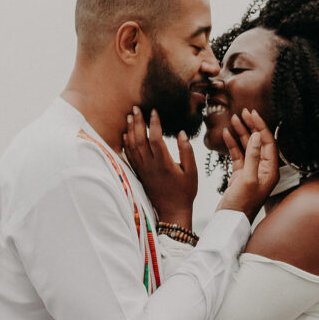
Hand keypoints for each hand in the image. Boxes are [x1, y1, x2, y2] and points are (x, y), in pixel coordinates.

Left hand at [123, 108, 196, 226]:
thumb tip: (181, 133)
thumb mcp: (191, 172)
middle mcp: (150, 166)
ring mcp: (142, 170)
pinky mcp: (139, 174)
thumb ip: (187, 151)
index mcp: (164, 163)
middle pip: (139, 140)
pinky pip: (129, 156)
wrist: (172, 211)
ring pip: (132, 147)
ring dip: (130, 130)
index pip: (155, 138)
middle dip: (138, 122)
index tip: (154, 111)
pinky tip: (126, 134)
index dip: (154, 123)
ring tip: (130, 116)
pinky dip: (126, 143)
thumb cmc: (185, 192)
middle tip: (136, 108)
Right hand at [217, 109, 278, 221]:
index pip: (268, 142)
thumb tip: (257, 136)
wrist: (229, 222)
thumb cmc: (241, 205)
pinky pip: (238, 155)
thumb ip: (253, 156)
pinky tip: (226, 134)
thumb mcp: (248, 179)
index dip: (260, 126)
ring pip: (247, 147)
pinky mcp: (240, 175)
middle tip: (243, 112)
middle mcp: (263, 170)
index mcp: (270, 171)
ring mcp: (251, 172)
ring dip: (241, 133)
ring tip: (233, 119)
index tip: (252, 113)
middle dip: (251, 126)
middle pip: (259, 142)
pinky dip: (232, 144)